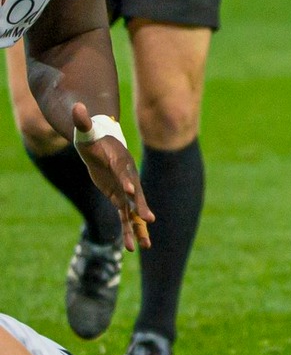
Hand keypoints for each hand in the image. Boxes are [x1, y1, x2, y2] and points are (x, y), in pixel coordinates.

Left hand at [72, 104, 150, 250]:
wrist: (102, 144)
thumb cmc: (92, 136)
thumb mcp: (85, 130)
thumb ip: (83, 121)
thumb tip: (77, 107)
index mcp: (119, 162)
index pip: (123, 172)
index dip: (127, 181)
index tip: (131, 191)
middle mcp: (127, 178)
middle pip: (136, 195)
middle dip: (142, 207)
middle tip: (148, 220)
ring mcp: (125, 189)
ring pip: (133, 212)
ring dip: (138, 229)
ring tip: (143, 246)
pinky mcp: (119, 198)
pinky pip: (125, 217)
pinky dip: (129, 231)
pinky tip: (132, 247)